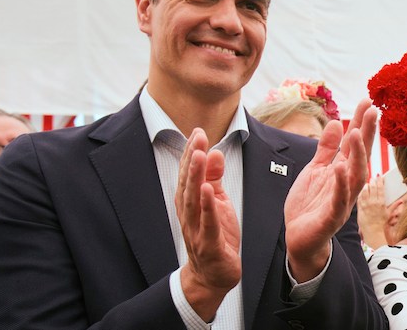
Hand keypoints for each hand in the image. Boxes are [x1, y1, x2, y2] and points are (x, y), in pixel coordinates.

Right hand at [175, 128, 240, 320]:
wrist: (213, 274)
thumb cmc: (215, 236)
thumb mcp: (217, 202)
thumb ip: (214, 178)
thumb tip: (213, 153)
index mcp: (190, 202)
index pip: (189, 174)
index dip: (191, 153)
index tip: (197, 132)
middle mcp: (189, 214)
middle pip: (188, 183)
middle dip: (191, 159)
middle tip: (197, 137)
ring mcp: (196, 229)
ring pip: (193, 201)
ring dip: (196, 178)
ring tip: (199, 156)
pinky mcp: (208, 244)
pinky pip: (207, 224)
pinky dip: (207, 207)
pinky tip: (208, 190)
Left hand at [285, 99, 377, 282]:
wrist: (300, 239)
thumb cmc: (310, 205)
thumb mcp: (315, 170)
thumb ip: (326, 149)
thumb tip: (336, 122)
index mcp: (342, 171)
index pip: (354, 144)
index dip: (361, 124)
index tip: (368, 102)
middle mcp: (347, 184)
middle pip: (360, 156)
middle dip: (366, 133)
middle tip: (372, 110)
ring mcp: (342, 201)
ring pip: (355, 177)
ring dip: (357, 156)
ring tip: (356, 133)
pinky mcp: (331, 217)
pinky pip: (338, 200)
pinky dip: (340, 184)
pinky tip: (340, 168)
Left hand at [357, 174, 389, 248]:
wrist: (373, 231)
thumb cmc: (381, 223)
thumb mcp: (389, 214)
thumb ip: (395, 206)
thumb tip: (402, 201)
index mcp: (381, 202)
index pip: (380, 187)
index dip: (380, 180)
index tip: (380, 176)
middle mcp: (373, 202)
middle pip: (372, 187)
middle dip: (373, 181)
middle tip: (373, 178)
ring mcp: (365, 204)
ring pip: (365, 190)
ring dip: (366, 185)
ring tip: (368, 184)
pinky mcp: (360, 207)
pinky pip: (359, 197)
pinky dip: (361, 192)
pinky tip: (362, 191)